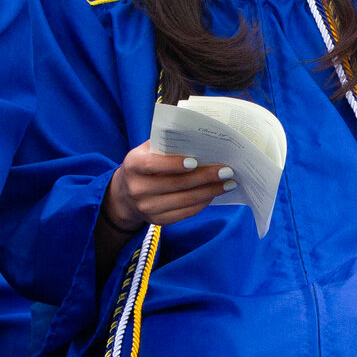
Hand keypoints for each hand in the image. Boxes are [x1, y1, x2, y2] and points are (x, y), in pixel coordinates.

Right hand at [103, 142, 235, 231]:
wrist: (126, 193)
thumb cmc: (146, 163)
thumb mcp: (149, 149)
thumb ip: (168, 142)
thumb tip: (200, 136)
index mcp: (133, 165)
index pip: (153, 164)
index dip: (173, 164)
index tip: (196, 161)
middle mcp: (137, 188)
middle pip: (176, 184)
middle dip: (205, 177)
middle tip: (227, 170)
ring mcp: (146, 207)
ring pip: (184, 200)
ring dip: (210, 191)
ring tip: (229, 183)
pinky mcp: (157, 220)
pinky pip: (184, 213)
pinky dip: (203, 203)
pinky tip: (215, 194)